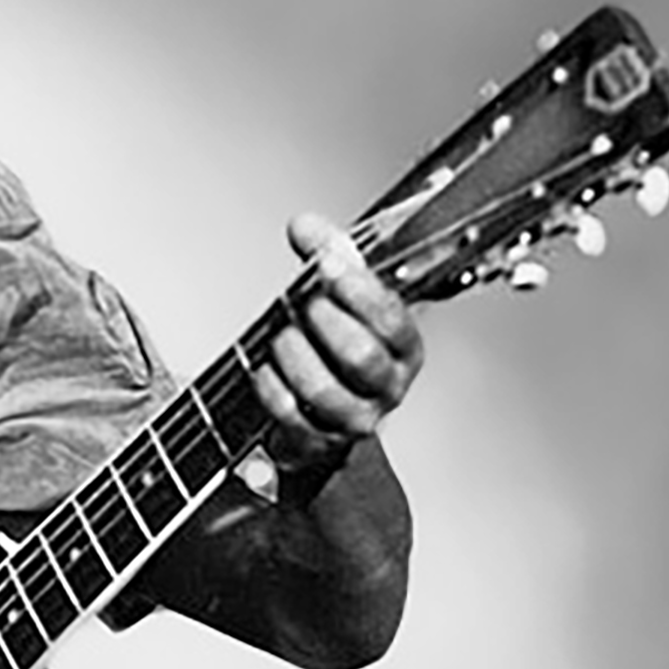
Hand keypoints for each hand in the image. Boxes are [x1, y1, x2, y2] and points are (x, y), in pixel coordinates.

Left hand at [250, 211, 425, 477]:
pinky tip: (263, 367)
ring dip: (294, 355)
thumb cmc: (339, 352)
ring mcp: (356, 418)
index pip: (392, 318)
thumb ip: (328, 258)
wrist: (329, 421)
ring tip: (281, 334)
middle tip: (304, 303)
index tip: (325, 262)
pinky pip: (291, 417)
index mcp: (404, 348)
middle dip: (323, 322)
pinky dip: (270, 387)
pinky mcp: (320, 442)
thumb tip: (305, 226)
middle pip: (362, 357)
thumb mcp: (344, 301)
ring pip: (325, 391)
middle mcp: (388, 386)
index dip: (356, 288)